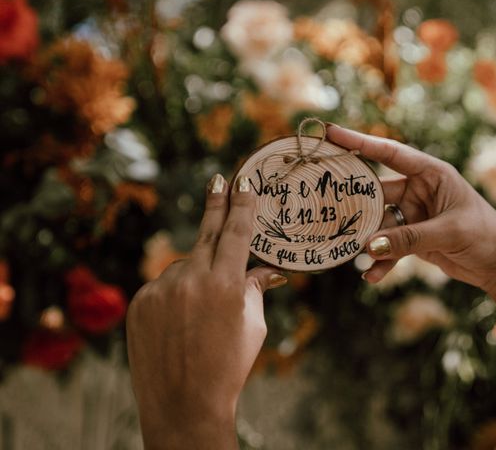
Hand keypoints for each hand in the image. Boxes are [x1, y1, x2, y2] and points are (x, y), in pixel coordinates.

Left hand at [126, 174, 286, 448]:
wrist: (184, 405)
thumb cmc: (229, 366)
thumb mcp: (253, 325)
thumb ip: (256, 288)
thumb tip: (268, 269)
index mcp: (227, 284)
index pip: (237, 232)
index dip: (242, 204)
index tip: (243, 182)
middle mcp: (192, 279)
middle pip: (207, 231)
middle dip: (216, 204)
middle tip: (218, 179)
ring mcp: (162, 289)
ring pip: (184, 264)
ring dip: (196, 274)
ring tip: (200, 312)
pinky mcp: (140, 301)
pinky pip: (163, 284)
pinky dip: (175, 293)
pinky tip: (180, 321)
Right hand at [327, 124, 495, 292]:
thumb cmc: (485, 236)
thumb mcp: (449, 232)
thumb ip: (408, 239)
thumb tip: (369, 247)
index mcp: (431, 173)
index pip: (390, 153)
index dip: (359, 142)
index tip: (331, 133)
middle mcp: (418, 190)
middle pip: (377, 191)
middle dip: (353, 200)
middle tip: (324, 202)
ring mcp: (413, 214)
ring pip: (379, 223)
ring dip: (366, 238)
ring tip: (348, 249)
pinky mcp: (412, 238)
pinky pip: (389, 247)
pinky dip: (381, 261)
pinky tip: (372, 276)